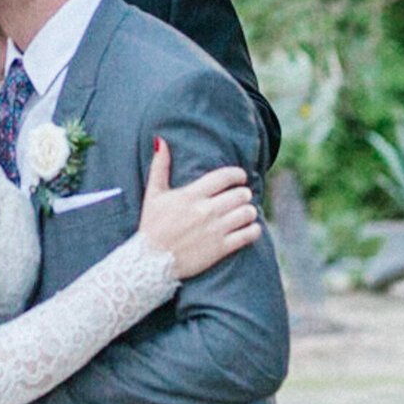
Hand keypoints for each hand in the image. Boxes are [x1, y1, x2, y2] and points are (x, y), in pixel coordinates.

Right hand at [139, 137, 261, 280]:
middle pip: (241, 194)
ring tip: (244, 212)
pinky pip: (248, 235)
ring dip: (249, 211)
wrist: (149, 262)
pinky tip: (249, 228)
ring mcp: (215, 230)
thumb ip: (160, 166)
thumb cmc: (152, 226)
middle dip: (243, 194)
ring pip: (248, 213)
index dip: (238, 174)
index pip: (226, 176)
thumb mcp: (153, 194)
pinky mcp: (220, 249)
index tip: (239, 178)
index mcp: (192, 195)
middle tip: (240, 197)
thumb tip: (161, 141)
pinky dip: (253, 230)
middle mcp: (206, 211)